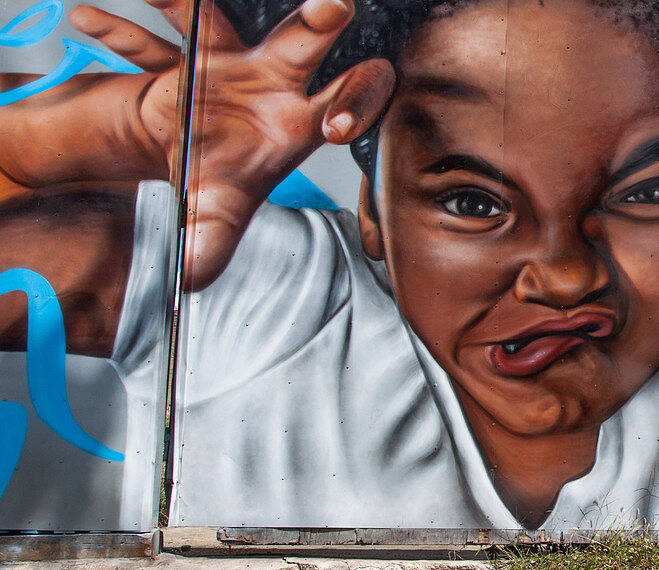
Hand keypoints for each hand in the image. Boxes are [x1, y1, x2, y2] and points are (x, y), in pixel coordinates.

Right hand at [72, 0, 394, 289]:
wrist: (178, 141)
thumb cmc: (220, 171)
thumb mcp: (213, 209)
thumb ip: (209, 239)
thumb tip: (190, 277)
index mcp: (305, 120)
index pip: (352, 106)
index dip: (354, 108)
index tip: (334, 127)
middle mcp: (284, 75)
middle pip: (317, 40)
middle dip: (327, 20)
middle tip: (329, 8)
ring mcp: (246, 49)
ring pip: (257, 13)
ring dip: (259, 2)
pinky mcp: (203, 34)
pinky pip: (185, 13)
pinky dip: (168, 2)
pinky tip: (126, 9)